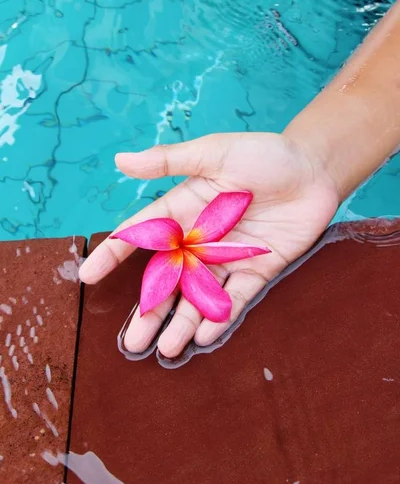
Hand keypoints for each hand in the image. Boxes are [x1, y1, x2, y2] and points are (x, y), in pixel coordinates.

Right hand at [79, 132, 338, 357]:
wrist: (314, 169)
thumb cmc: (264, 154)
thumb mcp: (214, 152)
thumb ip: (169, 161)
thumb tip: (120, 159)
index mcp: (184, 209)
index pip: (143, 235)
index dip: (115, 254)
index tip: (88, 276)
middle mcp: (200, 239)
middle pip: (168, 278)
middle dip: (149, 309)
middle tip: (130, 341)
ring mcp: (228, 257)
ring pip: (198, 296)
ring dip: (182, 322)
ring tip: (165, 350)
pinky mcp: (256, 269)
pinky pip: (235, 297)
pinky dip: (220, 317)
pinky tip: (203, 336)